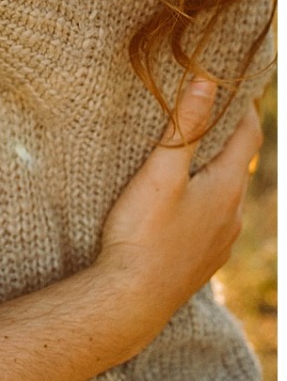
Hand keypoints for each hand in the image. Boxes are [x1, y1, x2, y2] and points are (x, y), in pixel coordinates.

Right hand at [93, 77, 262, 346]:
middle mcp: (233, 216)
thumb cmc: (143, 234)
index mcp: (226, 188)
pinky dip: (202, 205)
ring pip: (225, 198)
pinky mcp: (203, 262)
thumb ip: (185, 127)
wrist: (132, 300)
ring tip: (187, 160)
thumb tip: (206, 81)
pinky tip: (178, 210)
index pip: (249, 137)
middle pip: (237, 167)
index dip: (245, 108)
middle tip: (205, 114)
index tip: (236, 84)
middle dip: (226, 140)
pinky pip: (211, 224)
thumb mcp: (161, 172)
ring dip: (213, 175)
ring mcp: (220, 242)